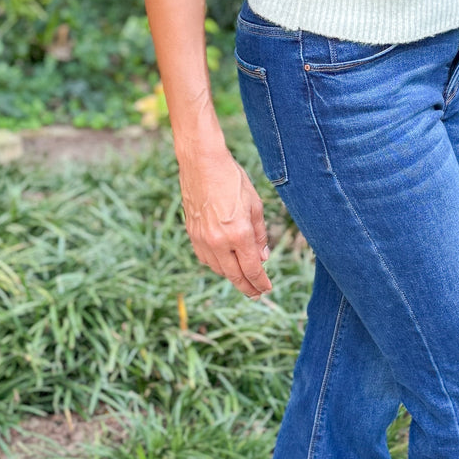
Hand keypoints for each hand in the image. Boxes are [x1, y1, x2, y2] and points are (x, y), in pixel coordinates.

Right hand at [178, 144, 271, 297]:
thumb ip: (260, 235)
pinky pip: (205, 258)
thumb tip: (263, 257)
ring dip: (232, 276)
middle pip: (234, 275)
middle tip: (256, 293)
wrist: (202, 164)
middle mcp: (219, 241)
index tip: (266, 288)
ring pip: (218, 269)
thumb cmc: (232, 180)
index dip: (260, 282)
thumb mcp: (255, 205)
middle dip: (247, 287)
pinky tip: (224, 263)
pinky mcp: (192, 233)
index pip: (252, 269)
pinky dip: (216, 264)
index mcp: (239, 234)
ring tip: (242, 279)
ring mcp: (202, 239)